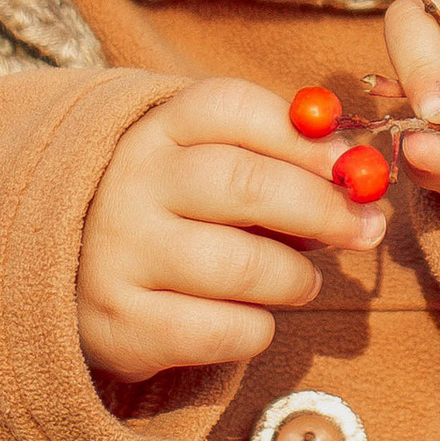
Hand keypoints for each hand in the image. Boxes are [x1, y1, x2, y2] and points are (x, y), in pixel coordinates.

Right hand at [79, 78, 387, 380]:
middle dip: (324, 209)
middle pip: (246, 184)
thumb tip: (358, 174)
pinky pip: (221, 331)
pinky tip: (253, 320)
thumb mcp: (205, 166)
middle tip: (366, 229)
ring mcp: (119, 254)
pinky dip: (257, 330)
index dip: (305, 136)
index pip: (234, 109)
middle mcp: (130, 183)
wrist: (73, 281)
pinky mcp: (120, 324)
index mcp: (155, 130)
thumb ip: (273, 158)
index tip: (352, 165)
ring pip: (243, 266)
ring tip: (303, 281)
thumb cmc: (174, 214)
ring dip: (295, 278)